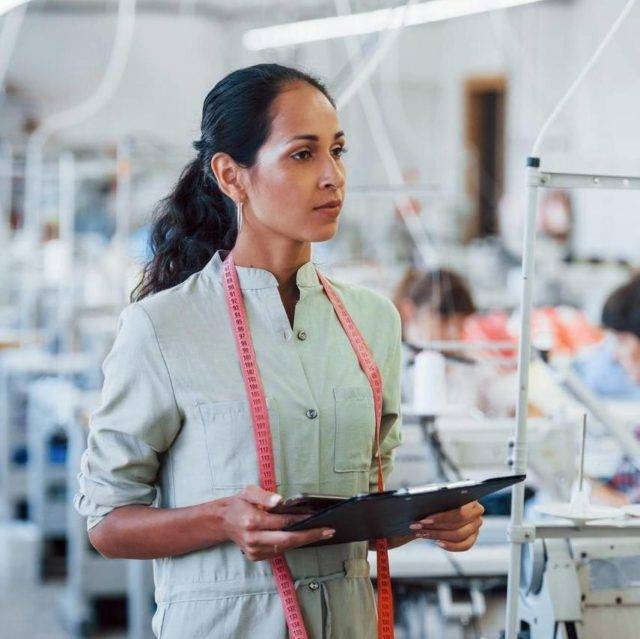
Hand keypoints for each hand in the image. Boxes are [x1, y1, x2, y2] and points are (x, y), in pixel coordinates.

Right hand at [220, 485, 334, 561]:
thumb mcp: (249, 492)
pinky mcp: (256, 557)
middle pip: (287, 540)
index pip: (283, 522)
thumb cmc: (239, 504)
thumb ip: (264, 495)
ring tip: (321, 532)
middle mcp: (253, 539)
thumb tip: (280, 500)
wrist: (223, 521)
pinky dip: (292, 544)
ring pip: (285, 547)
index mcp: (252, 521)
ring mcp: (254, 551)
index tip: (317, 518)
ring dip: (304, 541)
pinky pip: (279, 551)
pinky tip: (303, 537)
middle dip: (310, 536)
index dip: (301, 521)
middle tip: (328, 531)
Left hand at [409, 501, 483, 551]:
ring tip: (422, 533)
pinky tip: (437, 542)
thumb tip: (422, 504)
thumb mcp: (438, 493)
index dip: (441, 518)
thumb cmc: (441, 495)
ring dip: (438, 535)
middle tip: (418, 526)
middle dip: (435, 527)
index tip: (424, 520)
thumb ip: (435, 498)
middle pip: (458, 524)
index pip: (459, 512)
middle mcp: (477, 512)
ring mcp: (476, 526)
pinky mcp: (473, 537)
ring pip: (459, 535)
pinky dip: (450, 546)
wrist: (445, 501)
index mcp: (472, 498)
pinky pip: (464, 546)